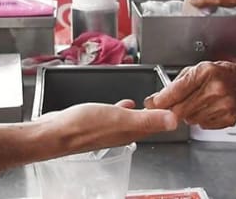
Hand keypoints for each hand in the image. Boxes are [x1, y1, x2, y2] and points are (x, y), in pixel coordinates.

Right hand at [39, 100, 176, 154]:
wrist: (54, 134)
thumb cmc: (83, 127)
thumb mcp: (121, 119)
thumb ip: (147, 119)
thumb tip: (175, 121)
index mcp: (131, 132)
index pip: (157, 125)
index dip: (168, 115)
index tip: (180, 105)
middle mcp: (122, 133)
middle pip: (146, 123)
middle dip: (158, 114)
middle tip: (169, 102)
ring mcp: (108, 129)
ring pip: (132, 120)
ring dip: (141, 112)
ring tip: (149, 102)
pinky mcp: (95, 123)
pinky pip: (116, 116)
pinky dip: (122, 109)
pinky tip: (121, 103)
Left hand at [144, 61, 235, 128]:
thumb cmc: (222, 74)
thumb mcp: (199, 69)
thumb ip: (177, 83)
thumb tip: (157, 98)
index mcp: (206, 72)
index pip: (176, 91)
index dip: (160, 100)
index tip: (151, 104)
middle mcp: (215, 89)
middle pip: (180, 109)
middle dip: (170, 110)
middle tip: (168, 107)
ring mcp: (223, 105)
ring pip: (190, 119)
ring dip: (187, 114)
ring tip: (197, 103)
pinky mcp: (228, 118)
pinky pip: (203, 125)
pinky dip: (200, 119)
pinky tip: (208, 109)